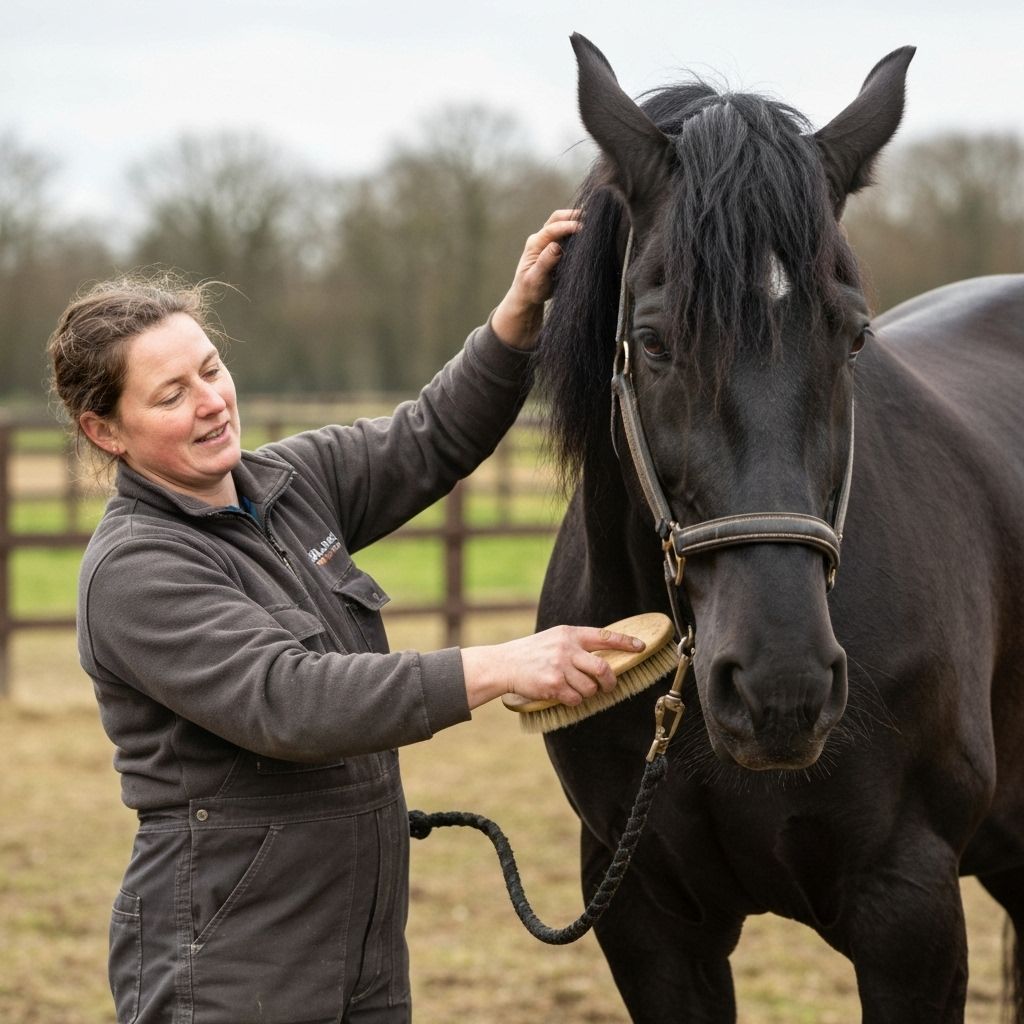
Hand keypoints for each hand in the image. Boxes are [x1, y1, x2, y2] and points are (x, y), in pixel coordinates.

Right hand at [460, 625, 644, 710]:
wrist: (505, 664)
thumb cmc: (532, 653)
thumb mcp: (555, 639)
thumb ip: (576, 644)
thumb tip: (603, 657)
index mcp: (570, 634)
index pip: (604, 636)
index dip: (625, 642)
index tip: (641, 647)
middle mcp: (567, 648)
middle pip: (603, 669)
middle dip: (609, 681)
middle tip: (608, 686)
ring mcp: (560, 667)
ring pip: (590, 688)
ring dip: (586, 693)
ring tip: (573, 688)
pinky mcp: (553, 685)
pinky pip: (576, 699)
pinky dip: (573, 700)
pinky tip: (562, 694)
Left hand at [490, 209, 581, 349]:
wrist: (528, 296)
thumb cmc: (530, 289)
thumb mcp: (536, 278)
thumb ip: (545, 262)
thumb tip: (556, 246)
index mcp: (534, 244)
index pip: (552, 228)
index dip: (567, 226)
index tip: (582, 228)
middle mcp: (541, 239)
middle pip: (557, 218)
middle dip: (573, 216)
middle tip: (591, 218)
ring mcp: (548, 242)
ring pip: (563, 224)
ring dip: (576, 221)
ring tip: (592, 225)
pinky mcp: (555, 247)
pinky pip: (567, 235)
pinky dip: (577, 232)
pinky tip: (588, 236)